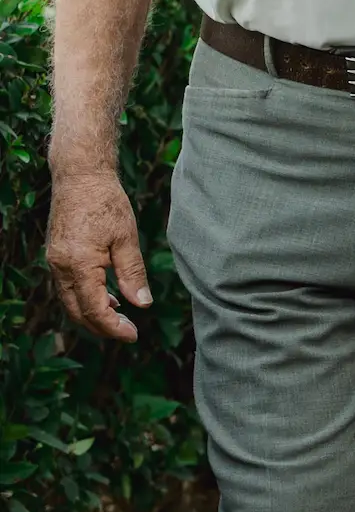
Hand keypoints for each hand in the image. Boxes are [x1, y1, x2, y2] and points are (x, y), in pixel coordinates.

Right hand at [48, 163, 151, 343]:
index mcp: (79, 264)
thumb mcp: (126, 238)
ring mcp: (54, 261)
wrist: (79, 175)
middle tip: (128, 331)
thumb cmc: (106, 202)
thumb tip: (142, 304)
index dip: (113, 328)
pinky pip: (66, 287)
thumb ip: (132, 274)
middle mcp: (61, 267)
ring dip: (92, 314)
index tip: (133, 335)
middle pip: (77, 312)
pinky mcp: (55, 255)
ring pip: (70, 302)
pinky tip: (106, 296)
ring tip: (119, 316)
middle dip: (102, 327)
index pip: (95, 310)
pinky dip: (84, 298)